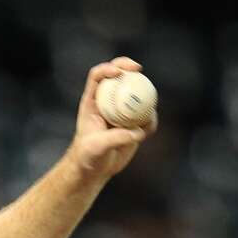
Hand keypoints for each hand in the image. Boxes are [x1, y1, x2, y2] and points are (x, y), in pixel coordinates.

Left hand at [66, 56, 158, 181]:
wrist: (94, 170)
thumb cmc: (87, 157)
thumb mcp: (96, 147)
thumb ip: (115, 138)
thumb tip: (137, 131)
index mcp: (92, 102)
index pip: (97, 77)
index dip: (107, 69)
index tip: (119, 72)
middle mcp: (107, 103)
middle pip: (118, 77)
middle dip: (127, 67)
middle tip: (138, 68)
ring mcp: (121, 112)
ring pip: (136, 94)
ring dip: (145, 94)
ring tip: (144, 113)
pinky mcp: (133, 124)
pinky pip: (146, 116)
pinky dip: (150, 119)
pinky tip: (147, 129)